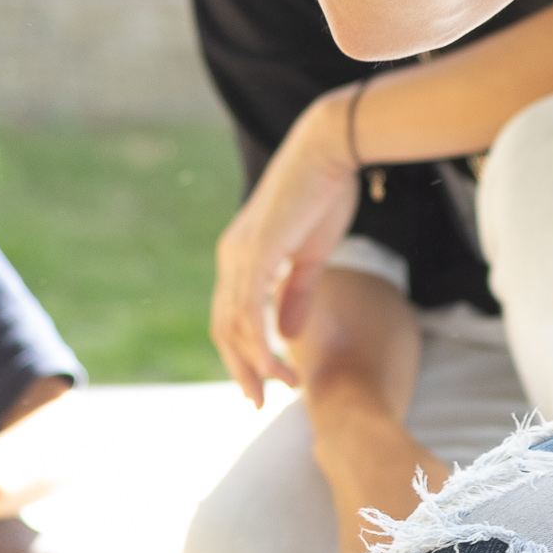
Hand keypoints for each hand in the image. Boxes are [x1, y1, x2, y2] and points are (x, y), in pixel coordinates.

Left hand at [210, 101, 362, 404]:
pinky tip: (277, 364)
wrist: (329, 150)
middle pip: (224, 328)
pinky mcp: (257, 252)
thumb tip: (285, 334)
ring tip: (284, 387)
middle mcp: (231, 258)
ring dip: (257, 363)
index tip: (264, 384)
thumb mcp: (309, 256)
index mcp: (240, 257)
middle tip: (260, 403)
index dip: (243, 354)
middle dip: (241, 369)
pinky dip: (260, 342)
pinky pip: (250, 310)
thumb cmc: (323, 194)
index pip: (230, 318)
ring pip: (235, 325)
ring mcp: (240, 255)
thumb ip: (295, 294)